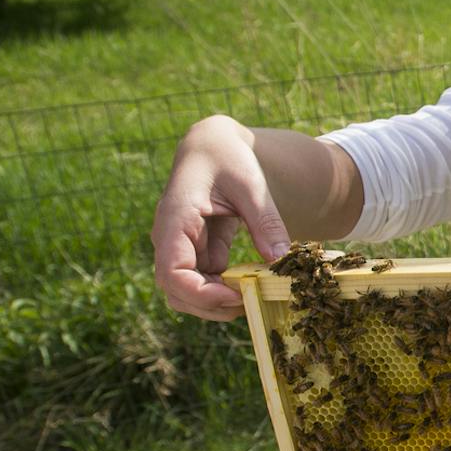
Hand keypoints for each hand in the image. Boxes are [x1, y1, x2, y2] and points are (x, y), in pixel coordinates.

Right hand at [153, 116, 290, 321]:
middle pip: (176, 291)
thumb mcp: (252, 185)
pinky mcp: (195, 250)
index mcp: (176, 219)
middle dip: (211, 305)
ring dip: (216, 301)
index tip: (236, 296)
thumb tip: (280, 260)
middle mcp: (170, 238)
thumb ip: (265, 221)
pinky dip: (224, 289)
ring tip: (253, 295)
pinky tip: (250, 284)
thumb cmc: (228, 158)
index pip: (172, 272)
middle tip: (251, 303)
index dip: (201, 294)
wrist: (213, 145)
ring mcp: (181, 247)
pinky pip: (203, 280)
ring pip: (187, 291)